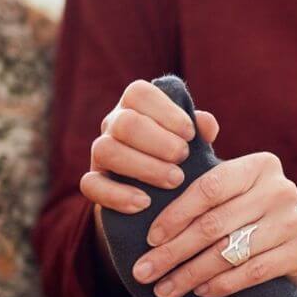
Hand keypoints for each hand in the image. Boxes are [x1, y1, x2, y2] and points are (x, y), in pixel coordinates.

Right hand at [79, 79, 219, 212]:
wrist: (160, 196)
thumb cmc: (179, 158)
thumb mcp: (193, 142)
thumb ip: (201, 129)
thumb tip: (206, 123)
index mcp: (136, 106)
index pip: (139, 93)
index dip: (166, 111)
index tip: (190, 134)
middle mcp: (113, 124)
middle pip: (124, 122)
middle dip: (158, 141)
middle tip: (183, 157)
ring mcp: (99, 153)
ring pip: (106, 150)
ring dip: (144, 167)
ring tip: (174, 181)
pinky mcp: (93, 182)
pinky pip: (91, 184)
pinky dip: (118, 195)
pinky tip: (144, 203)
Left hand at [130, 151, 296, 296]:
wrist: (287, 241)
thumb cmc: (243, 209)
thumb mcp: (228, 184)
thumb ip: (205, 159)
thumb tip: (199, 120)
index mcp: (261, 165)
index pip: (209, 189)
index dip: (175, 215)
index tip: (149, 240)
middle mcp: (282, 189)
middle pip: (215, 224)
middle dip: (174, 252)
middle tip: (144, 272)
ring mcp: (295, 220)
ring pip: (230, 252)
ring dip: (191, 274)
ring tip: (164, 289)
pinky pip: (255, 271)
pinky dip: (223, 284)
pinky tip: (200, 292)